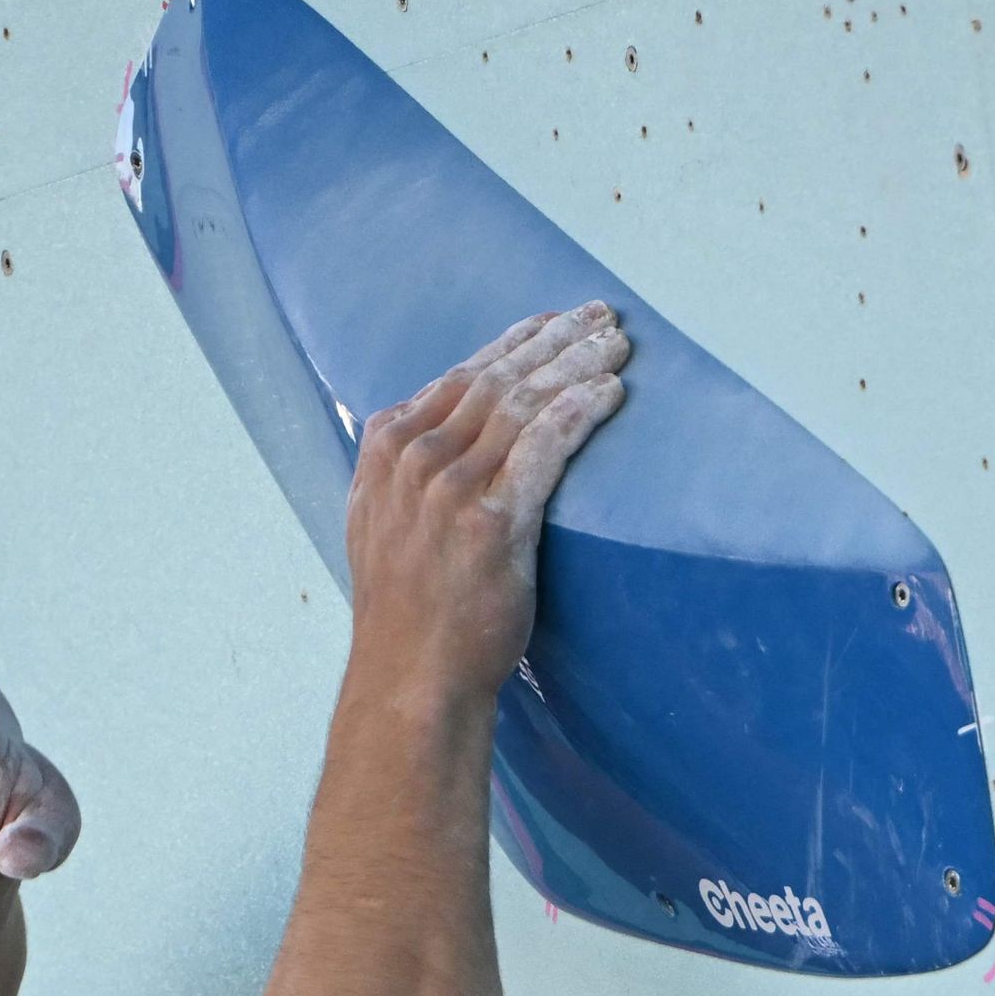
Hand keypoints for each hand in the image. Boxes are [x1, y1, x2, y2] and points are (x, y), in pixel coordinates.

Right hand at [338, 304, 629, 702]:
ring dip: (577, 366)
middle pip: (497, 379)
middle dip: (554, 341)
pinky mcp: (493, 522)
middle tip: (601, 318)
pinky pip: (545, 446)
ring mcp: (451, 489)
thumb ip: (400, 477)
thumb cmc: (406, 615)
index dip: (510, 344)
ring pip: (525, 403)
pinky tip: (609, 393)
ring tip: (617, 346)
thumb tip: (439, 440)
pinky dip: (580, 411)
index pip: (458, 377)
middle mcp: (415, 460)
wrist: (410, 677)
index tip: (550, 324)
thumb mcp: (378, 528)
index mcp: (386, 453)